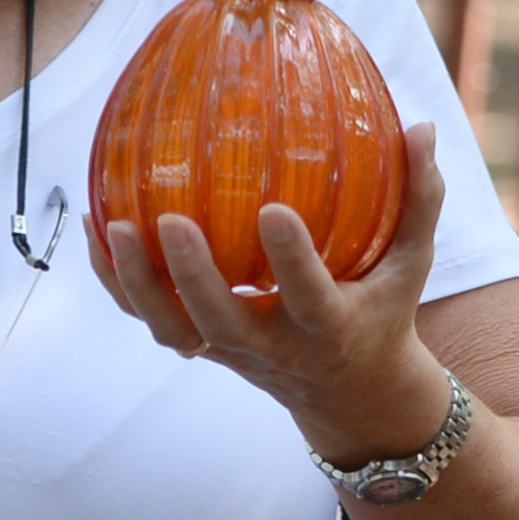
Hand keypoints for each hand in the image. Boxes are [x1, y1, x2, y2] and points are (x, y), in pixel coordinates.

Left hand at [89, 124, 453, 461]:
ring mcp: (226, 350)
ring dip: (136, 281)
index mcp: (328, 328)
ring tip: (112, 224)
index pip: (310, 296)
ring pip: (171, 328)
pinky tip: (97, 227)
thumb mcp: (411, 266)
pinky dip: (115, 279)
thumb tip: (421, 127)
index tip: (274, 211)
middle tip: (169, 220)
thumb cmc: (381, 311)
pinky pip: (146, 317)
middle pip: (220, 320)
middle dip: (192, 276)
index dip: (291, 260)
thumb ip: (419, 200)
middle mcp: (270, 346)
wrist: (346, 392)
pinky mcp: (196, 345)